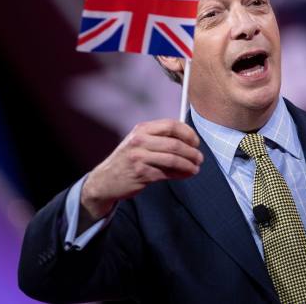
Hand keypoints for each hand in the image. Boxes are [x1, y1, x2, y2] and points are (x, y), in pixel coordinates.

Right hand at [79, 119, 202, 226]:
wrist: (105, 180)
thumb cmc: (129, 159)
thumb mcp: (140, 142)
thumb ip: (161, 138)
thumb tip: (190, 140)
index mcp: (142, 129)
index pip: (171, 125)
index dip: (188, 133)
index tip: (196, 142)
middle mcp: (139, 141)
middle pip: (175, 144)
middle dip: (192, 152)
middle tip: (200, 158)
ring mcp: (139, 158)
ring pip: (173, 160)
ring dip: (189, 165)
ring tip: (196, 168)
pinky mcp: (141, 174)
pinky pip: (167, 174)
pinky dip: (180, 174)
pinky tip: (185, 175)